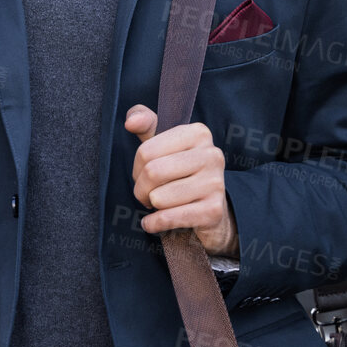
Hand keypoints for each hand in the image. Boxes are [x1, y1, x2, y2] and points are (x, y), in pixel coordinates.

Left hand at [125, 105, 236, 255]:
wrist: (210, 209)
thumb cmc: (180, 172)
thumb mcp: (164, 144)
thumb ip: (146, 124)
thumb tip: (131, 122)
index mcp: (199, 133)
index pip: (146, 151)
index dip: (137, 168)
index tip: (143, 174)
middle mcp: (212, 155)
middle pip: (152, 173)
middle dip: (141, 189)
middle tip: (146, 194)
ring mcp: (216, 183)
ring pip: (159, 197)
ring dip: (151, 206)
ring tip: (159, 204)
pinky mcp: (213, 211)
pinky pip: (169, 217)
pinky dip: (154, 223)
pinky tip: (153, 222)